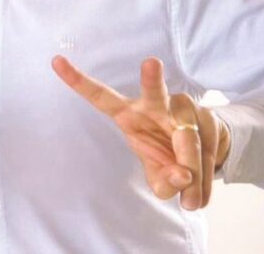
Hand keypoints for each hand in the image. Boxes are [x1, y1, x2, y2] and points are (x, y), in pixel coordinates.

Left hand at [51, 55, 229, 209]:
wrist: (204, 151)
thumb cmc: (166, 156)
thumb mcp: (158, 177)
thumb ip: (164, 181)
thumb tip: (183, 175)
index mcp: (128, 114)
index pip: (100, 96)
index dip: (77, 80)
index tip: (55, 60)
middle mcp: (155, 105)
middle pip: (154, 91)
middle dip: (151, 78)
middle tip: (150, 62)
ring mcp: (183, 109)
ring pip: (188, 137)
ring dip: (191, 169)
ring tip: (190, 203)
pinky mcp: (208, 118)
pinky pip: (208, 150)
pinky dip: (205, 180)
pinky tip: (199, 198)